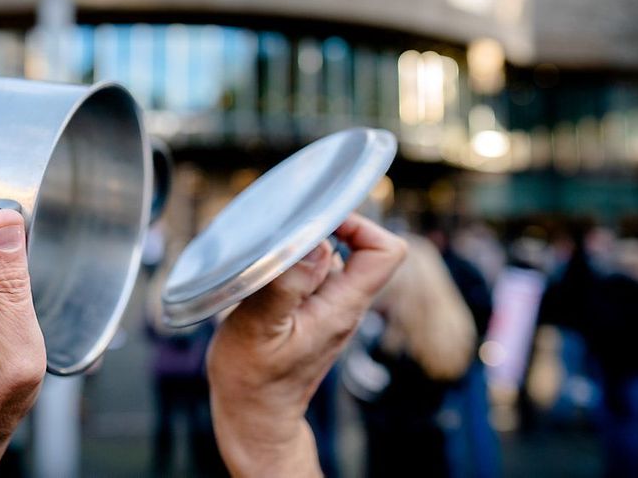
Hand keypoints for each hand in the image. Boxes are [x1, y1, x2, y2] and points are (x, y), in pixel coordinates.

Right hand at [207, 213, 405, 476]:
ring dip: (298, 249)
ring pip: (328, 259)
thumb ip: (287, 285)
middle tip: (278, 235)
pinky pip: (308, 274)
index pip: (385, 251)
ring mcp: (327, 310)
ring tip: (263, 257)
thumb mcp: (260, 328)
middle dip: (318, 231)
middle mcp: (343, 305)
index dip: (359, 225)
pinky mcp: (308, 314)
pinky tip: (258, 276)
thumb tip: (316, 245)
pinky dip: (288, 265)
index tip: (317, 221)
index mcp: (342, 307)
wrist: (252, 416)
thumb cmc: (252, 378)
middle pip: (356, 248)